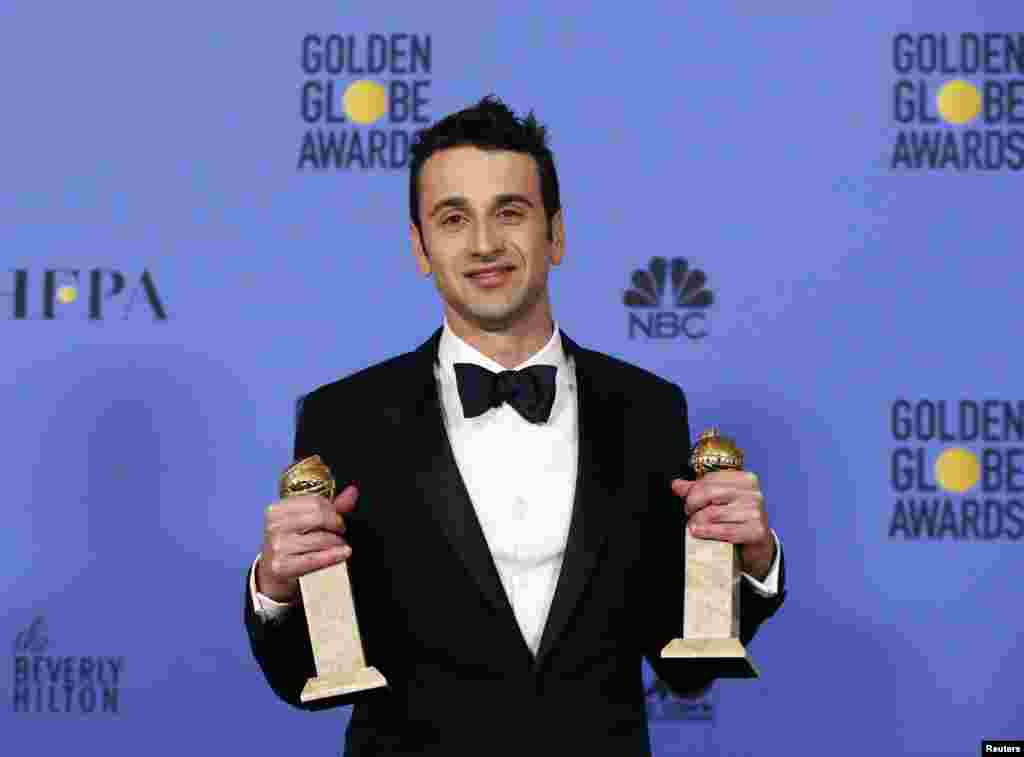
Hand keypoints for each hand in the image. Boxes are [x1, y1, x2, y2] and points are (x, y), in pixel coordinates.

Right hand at [255, 485, 358, 602]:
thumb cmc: (292, 542)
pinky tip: (343, 553)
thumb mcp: (305, 521)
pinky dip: (334, 556)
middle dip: (336, 524)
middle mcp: (274, 526)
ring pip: (321, 539)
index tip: (337, 518)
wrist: (274, 571)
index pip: (315, 501)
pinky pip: (315, 559)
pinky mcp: (282, 566)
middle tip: (340, 531)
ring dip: (337, 542)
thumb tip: (352, 492)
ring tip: (338, 545)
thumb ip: (330, 507)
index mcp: (277, 509)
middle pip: (319, 517)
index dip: (333, 510)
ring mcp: (277, 546)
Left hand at [671, 472, 774, 580]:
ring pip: (713, 513)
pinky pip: (724, 530)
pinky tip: (699, 532)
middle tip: (689, 514)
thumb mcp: (720, 502)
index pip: (710, 479)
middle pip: (709, 493)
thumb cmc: (738, 520)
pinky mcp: (756, 531)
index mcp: (745, 480)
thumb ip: (699, 491)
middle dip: (693, 504)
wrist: (758, 545)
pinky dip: (707, 532)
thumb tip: (677, 485)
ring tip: (694, 525)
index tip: (688, 500)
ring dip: (697, 521)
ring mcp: (755, 512)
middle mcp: (753, 494)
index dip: (693, 490)